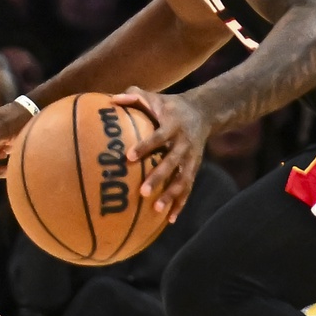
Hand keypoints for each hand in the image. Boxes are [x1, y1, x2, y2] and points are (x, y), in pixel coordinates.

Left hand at [113, 87, 209, 222]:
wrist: (204, 112)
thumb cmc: (168, 105)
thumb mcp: (154, 97)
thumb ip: (134, 96)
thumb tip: (112, 100)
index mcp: (173, 124)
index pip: (159, 136)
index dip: (146, 146)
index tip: (129, 156)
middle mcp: (184, 143)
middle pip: (173, 162)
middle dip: (159, 177)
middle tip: (143, 192)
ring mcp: (192, 158)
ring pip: (183, 179)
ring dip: (171, 195)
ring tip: (157, 210)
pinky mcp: (195, 168)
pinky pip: (188, 188)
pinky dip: (180, 203)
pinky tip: (169, 219)